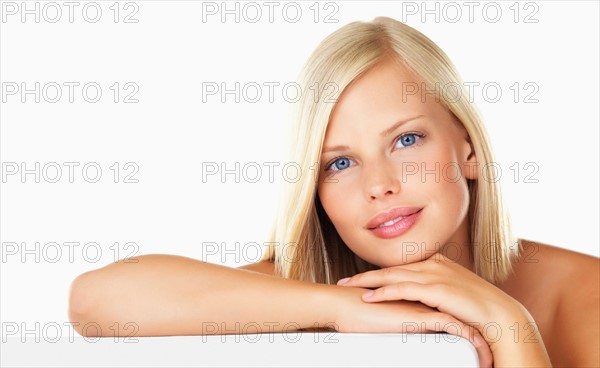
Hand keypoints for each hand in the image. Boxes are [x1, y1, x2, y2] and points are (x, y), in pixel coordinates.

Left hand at [336, 253, 526, 366]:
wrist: (500, 315)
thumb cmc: (478, 308)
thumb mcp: (455, 293)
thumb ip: (437, 291)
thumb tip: (424, 299)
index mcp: (437, 263)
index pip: (401, 267)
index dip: (379, 273)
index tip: (361, 279)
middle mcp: (433, 264)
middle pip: (391, 269)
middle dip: (365, 275)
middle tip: (345, 281)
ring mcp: (434, 274)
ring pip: (392, 276)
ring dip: (367, 281)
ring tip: (348, 286)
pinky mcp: (434, 289)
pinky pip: (402, 289)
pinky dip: (383, 293)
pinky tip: (369, 297)